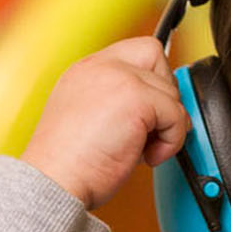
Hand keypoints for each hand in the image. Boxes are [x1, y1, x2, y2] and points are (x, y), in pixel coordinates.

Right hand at [20, 36, 191, 210]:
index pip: (135, 51)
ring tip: (141, 150)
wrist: (54, 181)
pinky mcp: (137, 98)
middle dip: (163, 96)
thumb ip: (117, 102)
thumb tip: (158, 109)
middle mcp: (101, 66)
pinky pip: (177, 115)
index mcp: (86, 70)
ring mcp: (120, 78)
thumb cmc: (67, 165)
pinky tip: (146, 157)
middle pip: (157, 59)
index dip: (150, 78)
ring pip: (170, 92)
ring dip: (166, 126)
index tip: (149, 109)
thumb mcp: (88, 118)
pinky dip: (171, 141)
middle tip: (148, 129)